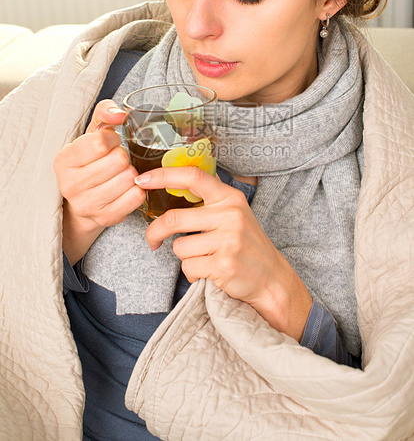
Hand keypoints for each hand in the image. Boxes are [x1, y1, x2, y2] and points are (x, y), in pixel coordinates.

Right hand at [54, 99, 145, 264]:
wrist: (83, 202)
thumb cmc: (90, 161)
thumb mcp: (92, 133)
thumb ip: (105, 113)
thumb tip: (120, 115)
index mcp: (64, 160)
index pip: (100, 142)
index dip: (112, 139)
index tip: (110, 143)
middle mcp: (70, 185)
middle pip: (118, 160)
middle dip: (123, 156)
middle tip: (117, 161)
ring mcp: (87, 204)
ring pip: (129, 178)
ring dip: (131, 172)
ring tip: (121, 174)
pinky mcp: (105, 218)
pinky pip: (136, 197)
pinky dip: (138, 189)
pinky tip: (127, 188)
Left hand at [136, 166, 311, 341]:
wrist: (271, 278)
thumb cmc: (246, 244)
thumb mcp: (235, 212)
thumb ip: (210, 198)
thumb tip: (176, 181)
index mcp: (229, 197)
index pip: (192, 176)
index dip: (163, 175)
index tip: (141, 179)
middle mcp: (230, 215)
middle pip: (174, 219)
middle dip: (155, 232)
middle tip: (152, 240)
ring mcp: (228, 240)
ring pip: (179, 247)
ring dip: (184, 257)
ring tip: (203, 259)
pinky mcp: (224, 265)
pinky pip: (188, 268)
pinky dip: (192, 273)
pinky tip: (209, 272)